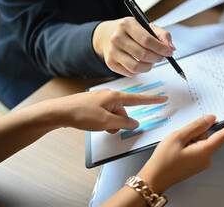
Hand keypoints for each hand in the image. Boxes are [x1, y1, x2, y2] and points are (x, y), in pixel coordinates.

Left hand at [51, 89, 167, 133]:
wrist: (59, 112)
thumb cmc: (81, 113)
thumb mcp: (106, 122)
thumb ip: (124, 123)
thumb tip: (134, 123)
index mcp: (115, 96)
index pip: (139, 98)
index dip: (152, 99)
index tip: (163, 98)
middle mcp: (109, 96)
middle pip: (124, 112)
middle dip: (120, 122)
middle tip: (108, 128)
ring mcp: (101, 100)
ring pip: (114, 115)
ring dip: (110, 123)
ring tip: (98, 126)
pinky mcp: (94, 104)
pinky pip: (106, 114)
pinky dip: (104, 121)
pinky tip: (94, 124)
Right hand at [92, 17, 175, 76]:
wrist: (107, 35)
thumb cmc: (132, 31)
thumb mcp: (146, 26)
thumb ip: (162, 35)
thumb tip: (172, 48)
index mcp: (126, 24)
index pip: (147, 40)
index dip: (161, 48)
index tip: (170, 52)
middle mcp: (116, 38)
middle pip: (142, 55)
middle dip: (157, 58)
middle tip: (162, 58)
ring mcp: (112, 51)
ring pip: (136, 67)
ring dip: (149, 67)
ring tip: (152, 61)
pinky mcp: (110, 63)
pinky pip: (130, 73)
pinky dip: (140, 71)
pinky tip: (141, 64)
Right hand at [136, 115, 223, 193]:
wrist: (154, 179)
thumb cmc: (163, 162)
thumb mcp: (178, 137)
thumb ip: (196, 126)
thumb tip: (210, 119)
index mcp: (204, 152)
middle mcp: (206, 159)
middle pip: (207, 136)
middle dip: (194, 132)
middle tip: (179, 137)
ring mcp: (201, 162)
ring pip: (200, 141)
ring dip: (189, 139)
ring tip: (176, 146)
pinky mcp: (196, 163)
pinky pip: (196, 148)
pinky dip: (188, 145)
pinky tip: (177, 150)